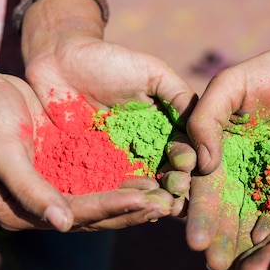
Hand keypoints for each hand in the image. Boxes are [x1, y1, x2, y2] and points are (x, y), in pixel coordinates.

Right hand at [0, 72, 175, 231]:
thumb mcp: (4, 154)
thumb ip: (31, 190)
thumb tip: (63, 225)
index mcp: (22, 214)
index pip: (75, 215)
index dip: (111, 208)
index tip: (145, 201)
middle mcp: (44, 208)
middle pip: (95, 215)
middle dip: (132, 210)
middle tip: (167, 204)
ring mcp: (58, 190)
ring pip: (104, 200)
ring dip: (135, 199)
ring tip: (167, 194)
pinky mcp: (70, 171)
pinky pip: (103, 180)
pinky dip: (127, 180)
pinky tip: (153, 175)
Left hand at [24, 34, 197, 213]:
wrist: (61, 60)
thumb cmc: (111, 61)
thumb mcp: (153, 74)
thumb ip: (180, 98)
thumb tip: (208, 129)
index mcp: (163, 131)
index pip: (182, 152)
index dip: (187, 161)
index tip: (189, 167)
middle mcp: (144, 152)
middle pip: (163, 176)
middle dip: (171, 188)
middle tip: (175, 197)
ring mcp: (116, 163)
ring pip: (137, 187)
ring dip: (147, 199)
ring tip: (155, 209)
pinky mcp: (87, 170)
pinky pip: (102, 188)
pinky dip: (114, 200)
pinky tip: (123, 207)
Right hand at [185, 46, 269, 269]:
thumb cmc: (267, 72)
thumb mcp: (229, 85)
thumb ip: (207, 117)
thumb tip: (202, 162)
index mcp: (217, 152)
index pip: (204, 188)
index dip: (198, 214)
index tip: (193, 241)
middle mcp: (240, 171)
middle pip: (227, 210)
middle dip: (219, 238)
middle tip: (214, 265)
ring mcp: (269, 179)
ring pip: (255, 216)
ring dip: (248, 245)